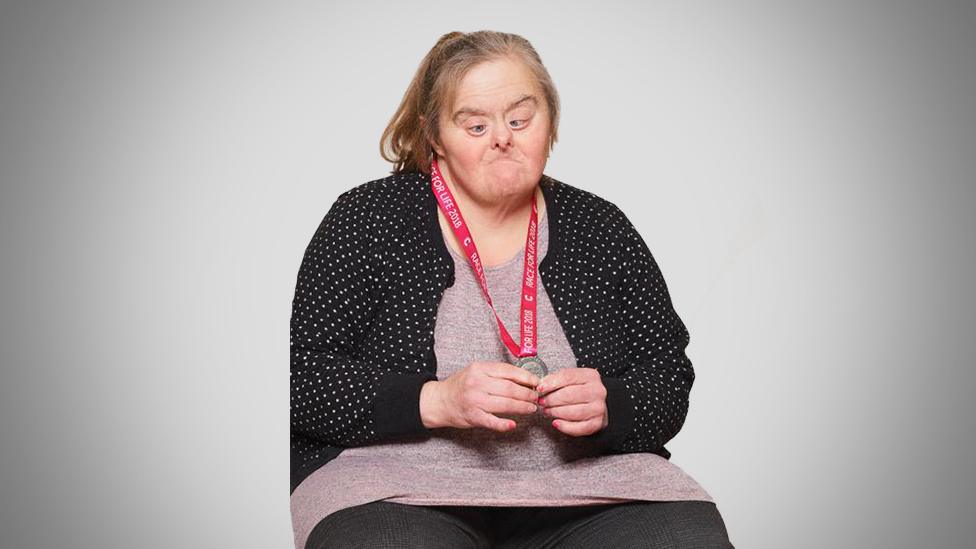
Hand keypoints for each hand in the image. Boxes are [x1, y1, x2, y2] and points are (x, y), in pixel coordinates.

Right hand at [420, 361, 541, 431]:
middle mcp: (477, 383)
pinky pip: (492, 421)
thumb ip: (495, 373)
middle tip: (536, 397)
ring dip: (522, 407)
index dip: (526, 377)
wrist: (439, 401)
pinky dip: (504, 424)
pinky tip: (514, 424)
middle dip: (528, 394)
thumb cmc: (460, 385)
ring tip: (531, 408)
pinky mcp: (473, 417)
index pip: (508, 371)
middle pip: (510, 388)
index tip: (537, 382)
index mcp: (480, 369)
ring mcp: (475, 401)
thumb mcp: (475, 372)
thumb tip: (523, 378)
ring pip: (505, 404)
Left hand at [536, 367, 609, 435]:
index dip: (551, 383)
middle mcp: (597, 391)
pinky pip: (578, 427)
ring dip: (555, 412)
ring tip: (547, 411)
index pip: (568, 377)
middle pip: (569, 395)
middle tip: (542, 402)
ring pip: (573, 412)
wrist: (595, 405)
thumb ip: (556, 379)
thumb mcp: (571, 379)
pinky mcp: (597, 423)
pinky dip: (565, 426)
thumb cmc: (580, 391)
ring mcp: (598, 408)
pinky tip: (556, 423)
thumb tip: (542, 384)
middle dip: (551, 399)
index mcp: (590, 376)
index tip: (540, 389)